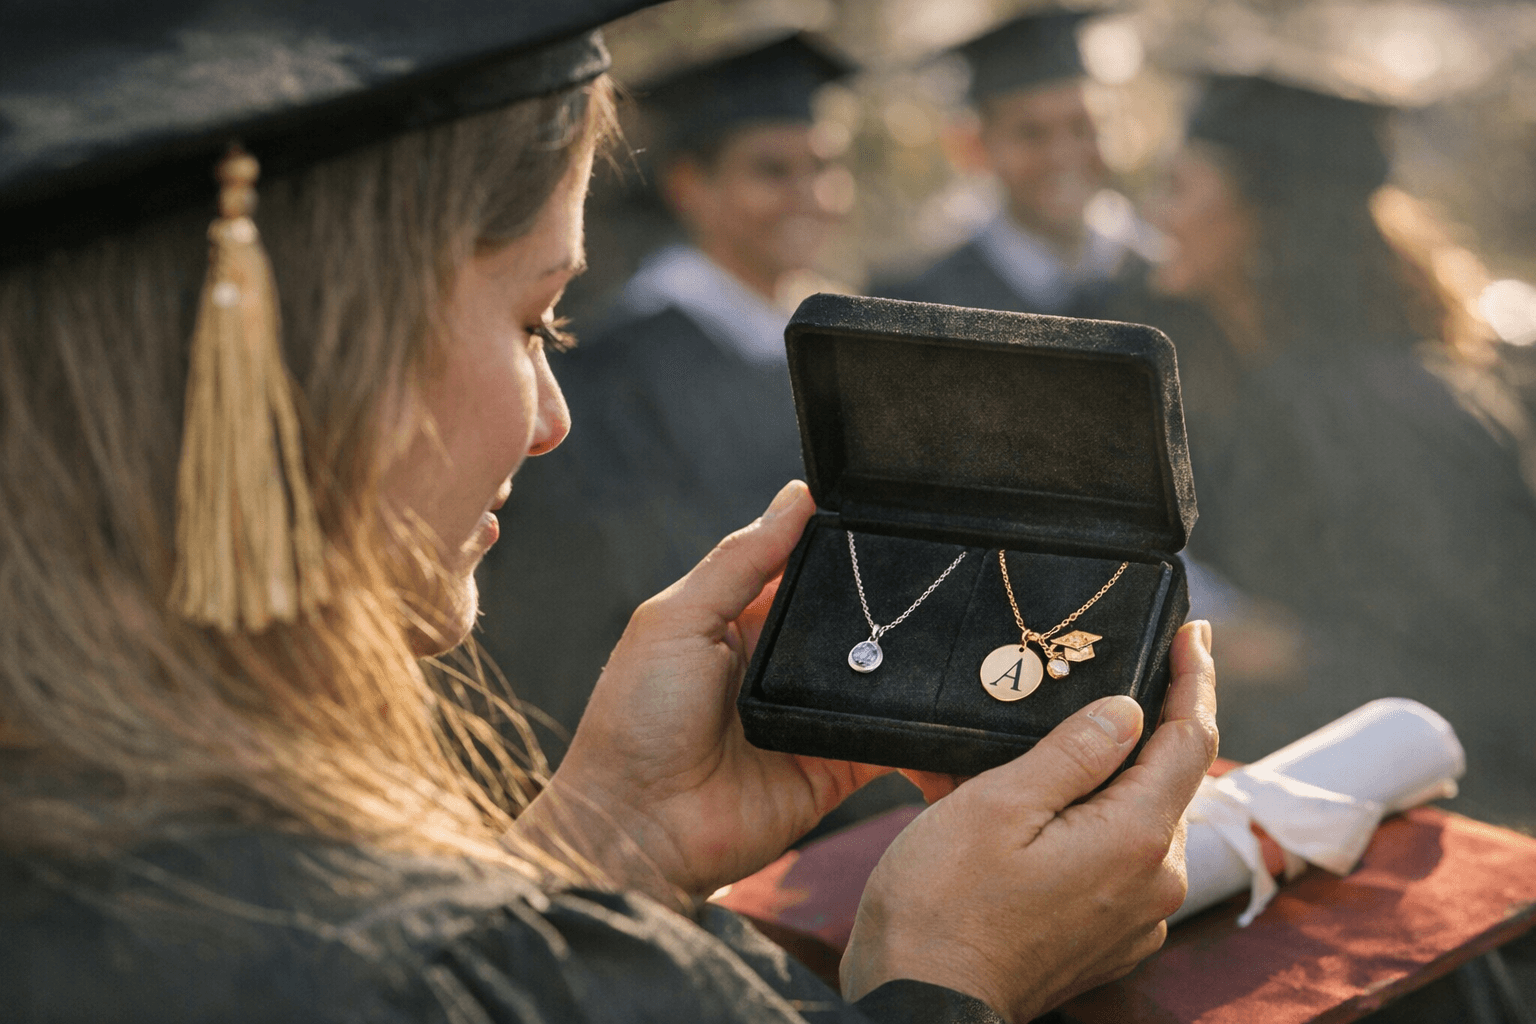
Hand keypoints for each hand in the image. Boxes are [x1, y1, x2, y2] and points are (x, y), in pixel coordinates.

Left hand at [514, 481, 931, 902]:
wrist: (636, 830)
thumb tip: (797, 497)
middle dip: (892, 603)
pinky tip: (955, 708)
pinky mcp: (836, 766)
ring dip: (914, 662)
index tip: (894, 519)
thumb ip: (739, 560)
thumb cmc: (636, 720)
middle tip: (949, 574)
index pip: (807, 569)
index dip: (844, 548)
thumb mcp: (675, 620)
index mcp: (740, 620)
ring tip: (966, 633)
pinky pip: (892, 742)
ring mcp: (812, 716)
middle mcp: (782, 664)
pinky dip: (922, 730)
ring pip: (881, 677)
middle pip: (853, 620)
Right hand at [841, 621, 1217, 1022]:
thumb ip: (1072, 752)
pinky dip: (1095, 824)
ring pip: (1142, 821)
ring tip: (1049, 750)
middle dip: (1143, 727)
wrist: (922, 1002)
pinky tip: (1042, 813)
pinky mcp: (1110, 940)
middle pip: (1168, 780)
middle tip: (1100, 679)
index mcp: (1136, 839)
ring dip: (1111, 779)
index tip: (1197, 632)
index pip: (1189, 740)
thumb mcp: (997, 804)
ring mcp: (1136, 919)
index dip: (1195, 680)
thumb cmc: (942, 903)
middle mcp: (1155, 883)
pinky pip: (1119, 861)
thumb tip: (1126, 709)